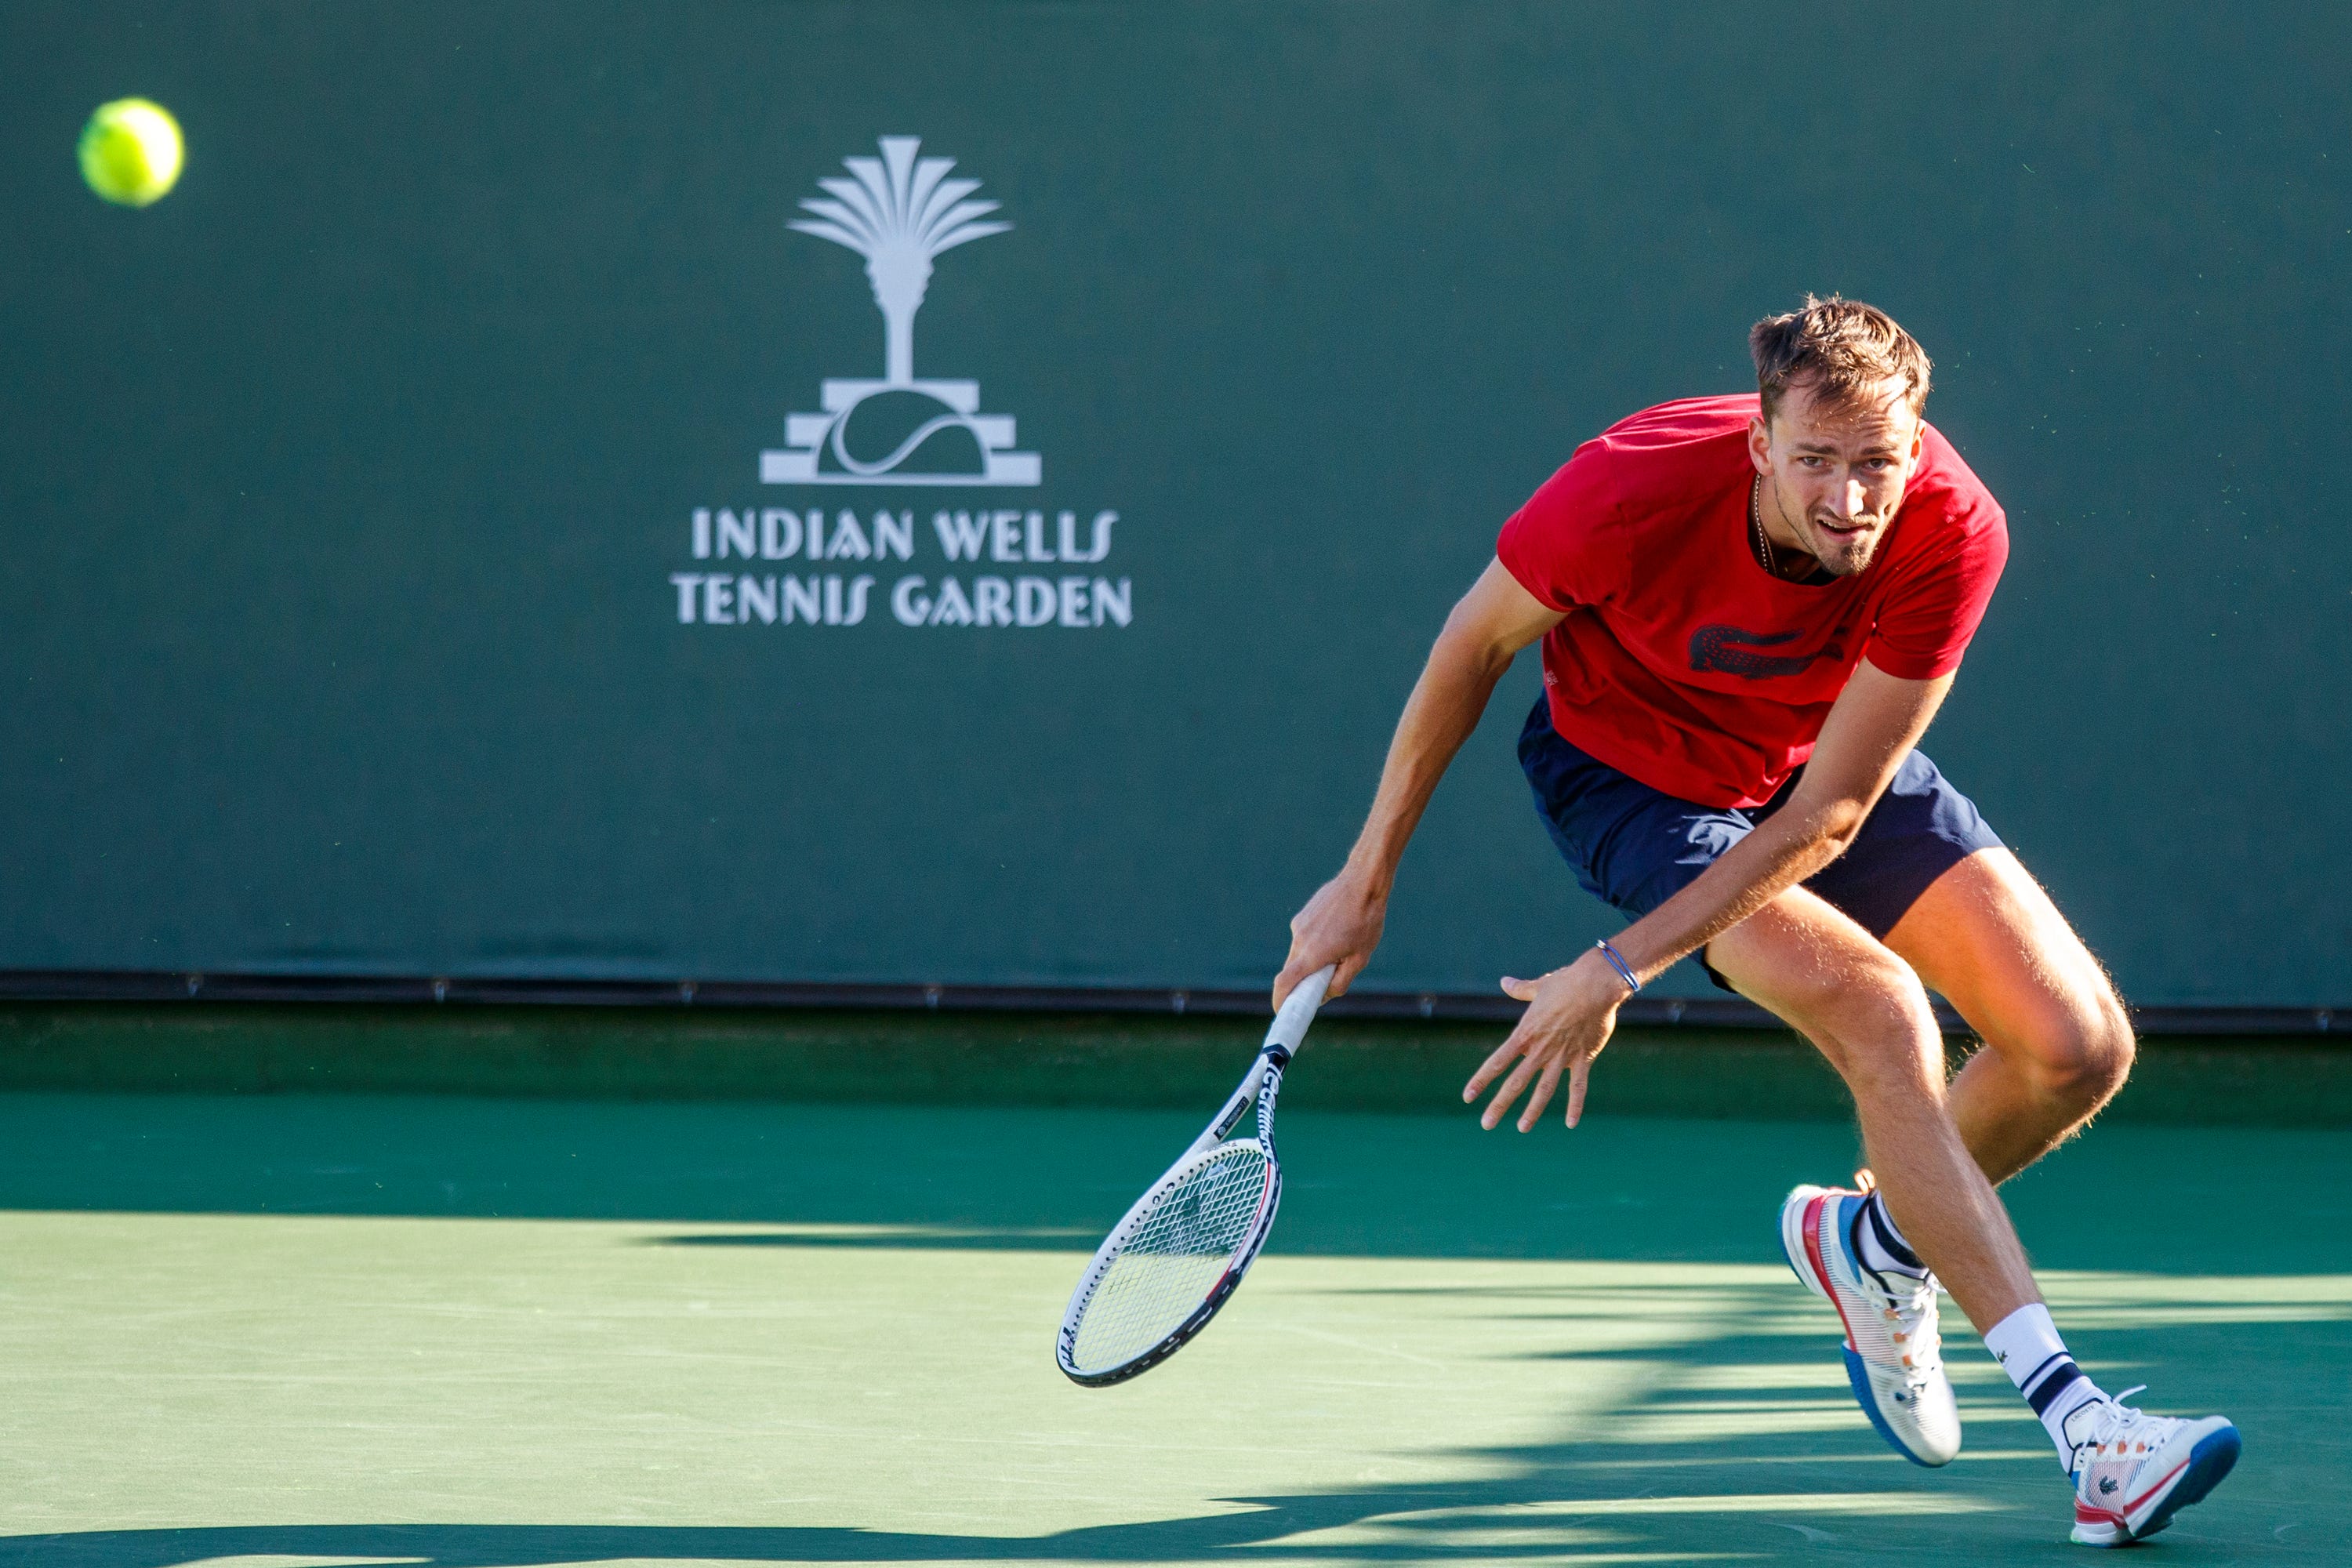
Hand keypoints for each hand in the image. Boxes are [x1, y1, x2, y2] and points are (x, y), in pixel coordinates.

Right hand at [1274, 865, 1386, 1007]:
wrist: (1363, 882)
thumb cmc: (1366, 921)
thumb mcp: (1360, 959)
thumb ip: (1340, 982)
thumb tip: (1324, 995)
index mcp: (1313, 954)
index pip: (1284, 983)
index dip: (1279, 1001)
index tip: (1282, 1012)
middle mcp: (1300, 940)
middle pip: (1292, 970)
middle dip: (1302, 982)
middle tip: (1322, 985)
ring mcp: (1299, 926)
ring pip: (1299, 954)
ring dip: (1311, 961)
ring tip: (1340, 950)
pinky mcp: (1302, 915)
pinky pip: (1304, 938)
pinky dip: (1314, 944)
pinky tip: (1337, 933)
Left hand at [1462, 951, 1628, 1130]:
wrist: (1596, 985)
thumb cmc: (1567, 983)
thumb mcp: (1539, 986)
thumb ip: (1520, 989)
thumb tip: (1505, 981)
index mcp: (1525, 1034)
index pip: (1497, 1061)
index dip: (1481, 1080)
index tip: (1467, 1097)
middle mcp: (1539, 1050)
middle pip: (1515, 1082)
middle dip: (1499, 1105)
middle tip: (1486, 1124)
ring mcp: (1561, 1056)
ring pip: (1544, 1090)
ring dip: (1532, 1111)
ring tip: (1522, 1128)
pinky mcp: (1583, 1058)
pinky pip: (1578, 1087)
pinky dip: (1575, 1105)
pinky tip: (1571, 1123)